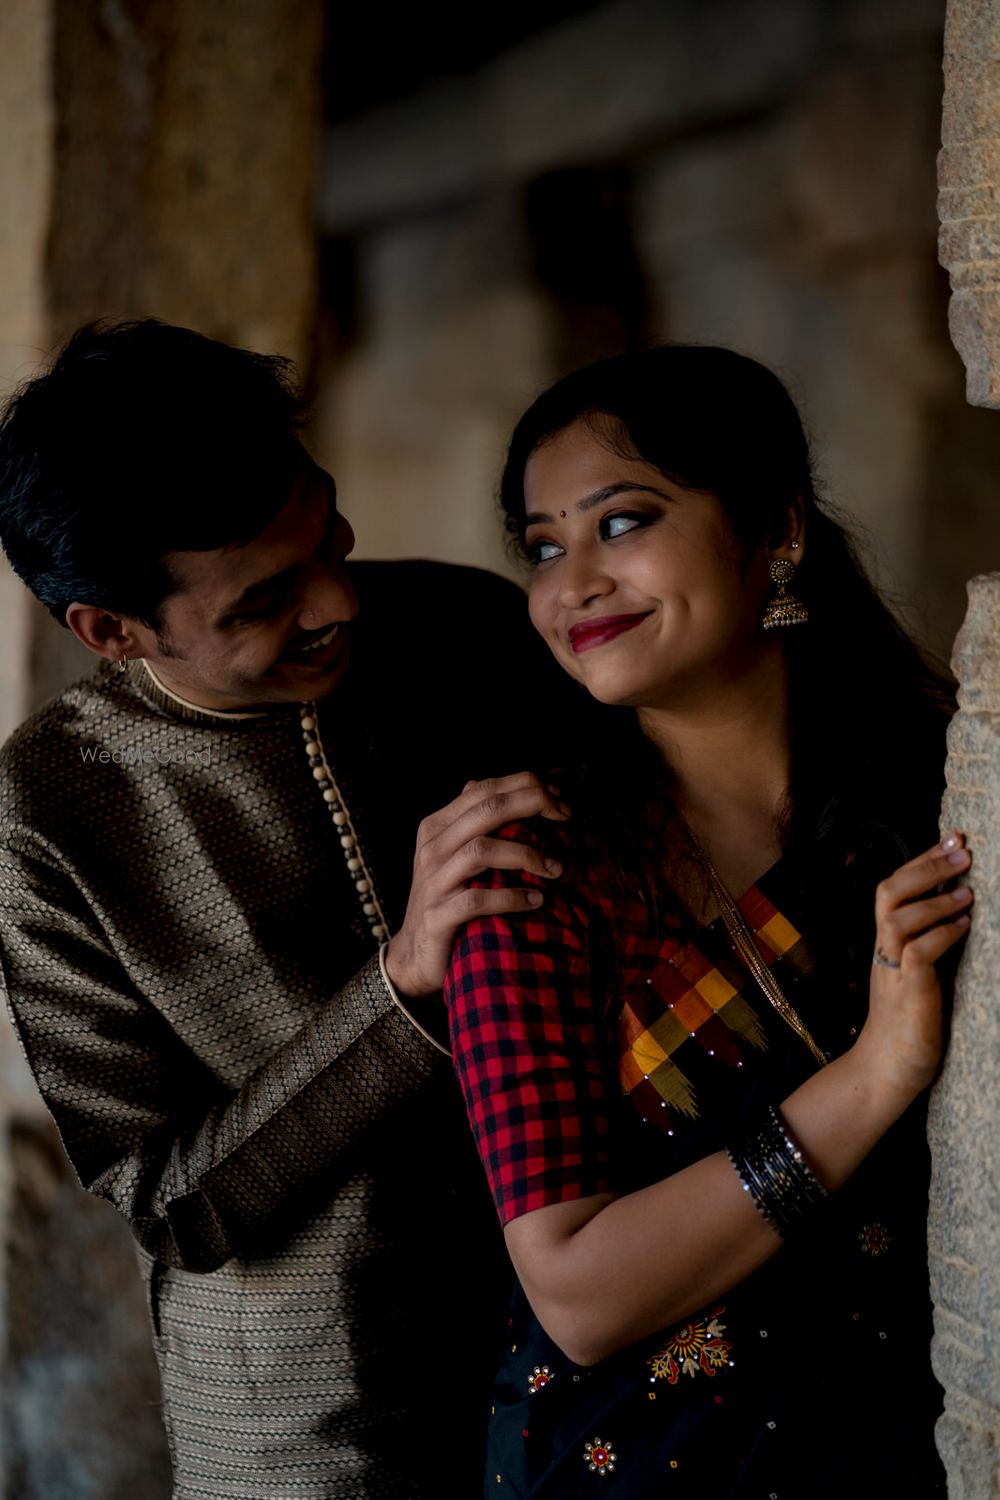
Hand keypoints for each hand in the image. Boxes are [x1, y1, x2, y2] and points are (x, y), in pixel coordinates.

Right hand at [383, 773, 568, 996]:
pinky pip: (477, 901)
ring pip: (482, 850)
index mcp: (437, 826)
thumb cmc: (447, 899)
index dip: (525, 785)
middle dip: (532, 803)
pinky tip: (536, 900)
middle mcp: (432, 848)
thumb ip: (479, 822)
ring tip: (556, 868)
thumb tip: (519, 790)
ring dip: (526, 854)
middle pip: (486, 809)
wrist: (415, 955)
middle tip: (565, 815)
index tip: (560, 797)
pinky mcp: (437, 916)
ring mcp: (433, 882)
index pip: (483, 788)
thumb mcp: (456, 855)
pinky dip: (511, 898)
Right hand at [854, 833, 971, 1105]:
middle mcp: (884, 949)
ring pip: (898, 917)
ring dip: (936, 900)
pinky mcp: (907, 990)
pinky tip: (965, 926)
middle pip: (888, 891)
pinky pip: (918, 951)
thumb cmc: (910, 1022)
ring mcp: (892, 969)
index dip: (921, 859)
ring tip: (968, 893)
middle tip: (963, 852)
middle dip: (926, 866)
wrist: (887, 1068)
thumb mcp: (918, 972)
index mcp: (886, 941)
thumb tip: (957, 907)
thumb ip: (927, 940)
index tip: (952, 838)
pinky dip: (943, 934)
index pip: (893, 887)